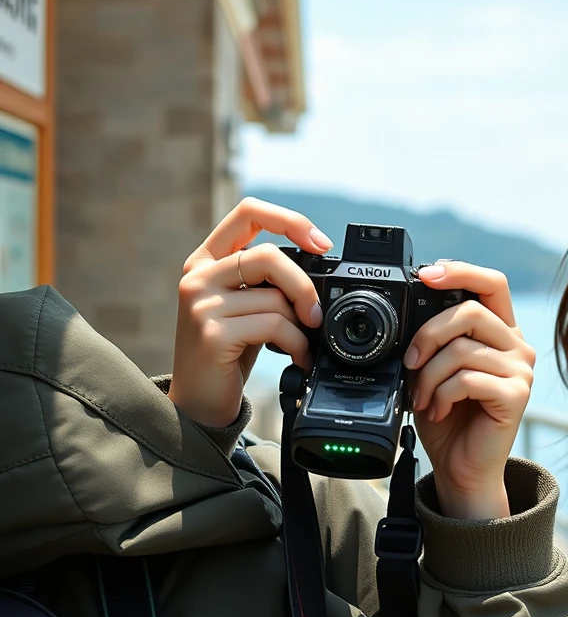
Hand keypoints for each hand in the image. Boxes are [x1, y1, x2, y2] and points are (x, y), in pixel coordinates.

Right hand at [168, 197, 329, 426]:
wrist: (198, 404)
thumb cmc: (227, 355)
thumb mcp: (244, 308)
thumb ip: (266, 283)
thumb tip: (319, 271)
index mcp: (206, 261)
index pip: (249, 212)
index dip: (290, 221)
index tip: (321, 244)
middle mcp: (198, 277)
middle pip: (268, 255)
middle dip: (304, 286)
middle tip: (317, 314)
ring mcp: (200, 304)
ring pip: (274, 297)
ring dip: (301, 326)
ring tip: (303, 345)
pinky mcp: (211, 333)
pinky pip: (273, 326)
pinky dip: (296, 344)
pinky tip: (296, 358)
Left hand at [404, 261, 535, 519]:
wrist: (462, 468)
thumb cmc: (448, 418)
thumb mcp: (435, 369)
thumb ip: (434, 339)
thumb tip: (410, 313)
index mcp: (500, 332)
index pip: (492, 284)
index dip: (460, 271)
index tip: (425, 275)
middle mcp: (517, 346)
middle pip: (471, 311)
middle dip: (428, 333)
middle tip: (409, 361)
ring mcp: (521, 370)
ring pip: (462, 349)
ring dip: (428, 375)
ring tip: (420, 397)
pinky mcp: (516, 395)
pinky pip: (467, 378)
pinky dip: (440, 394)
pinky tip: (436, 409)